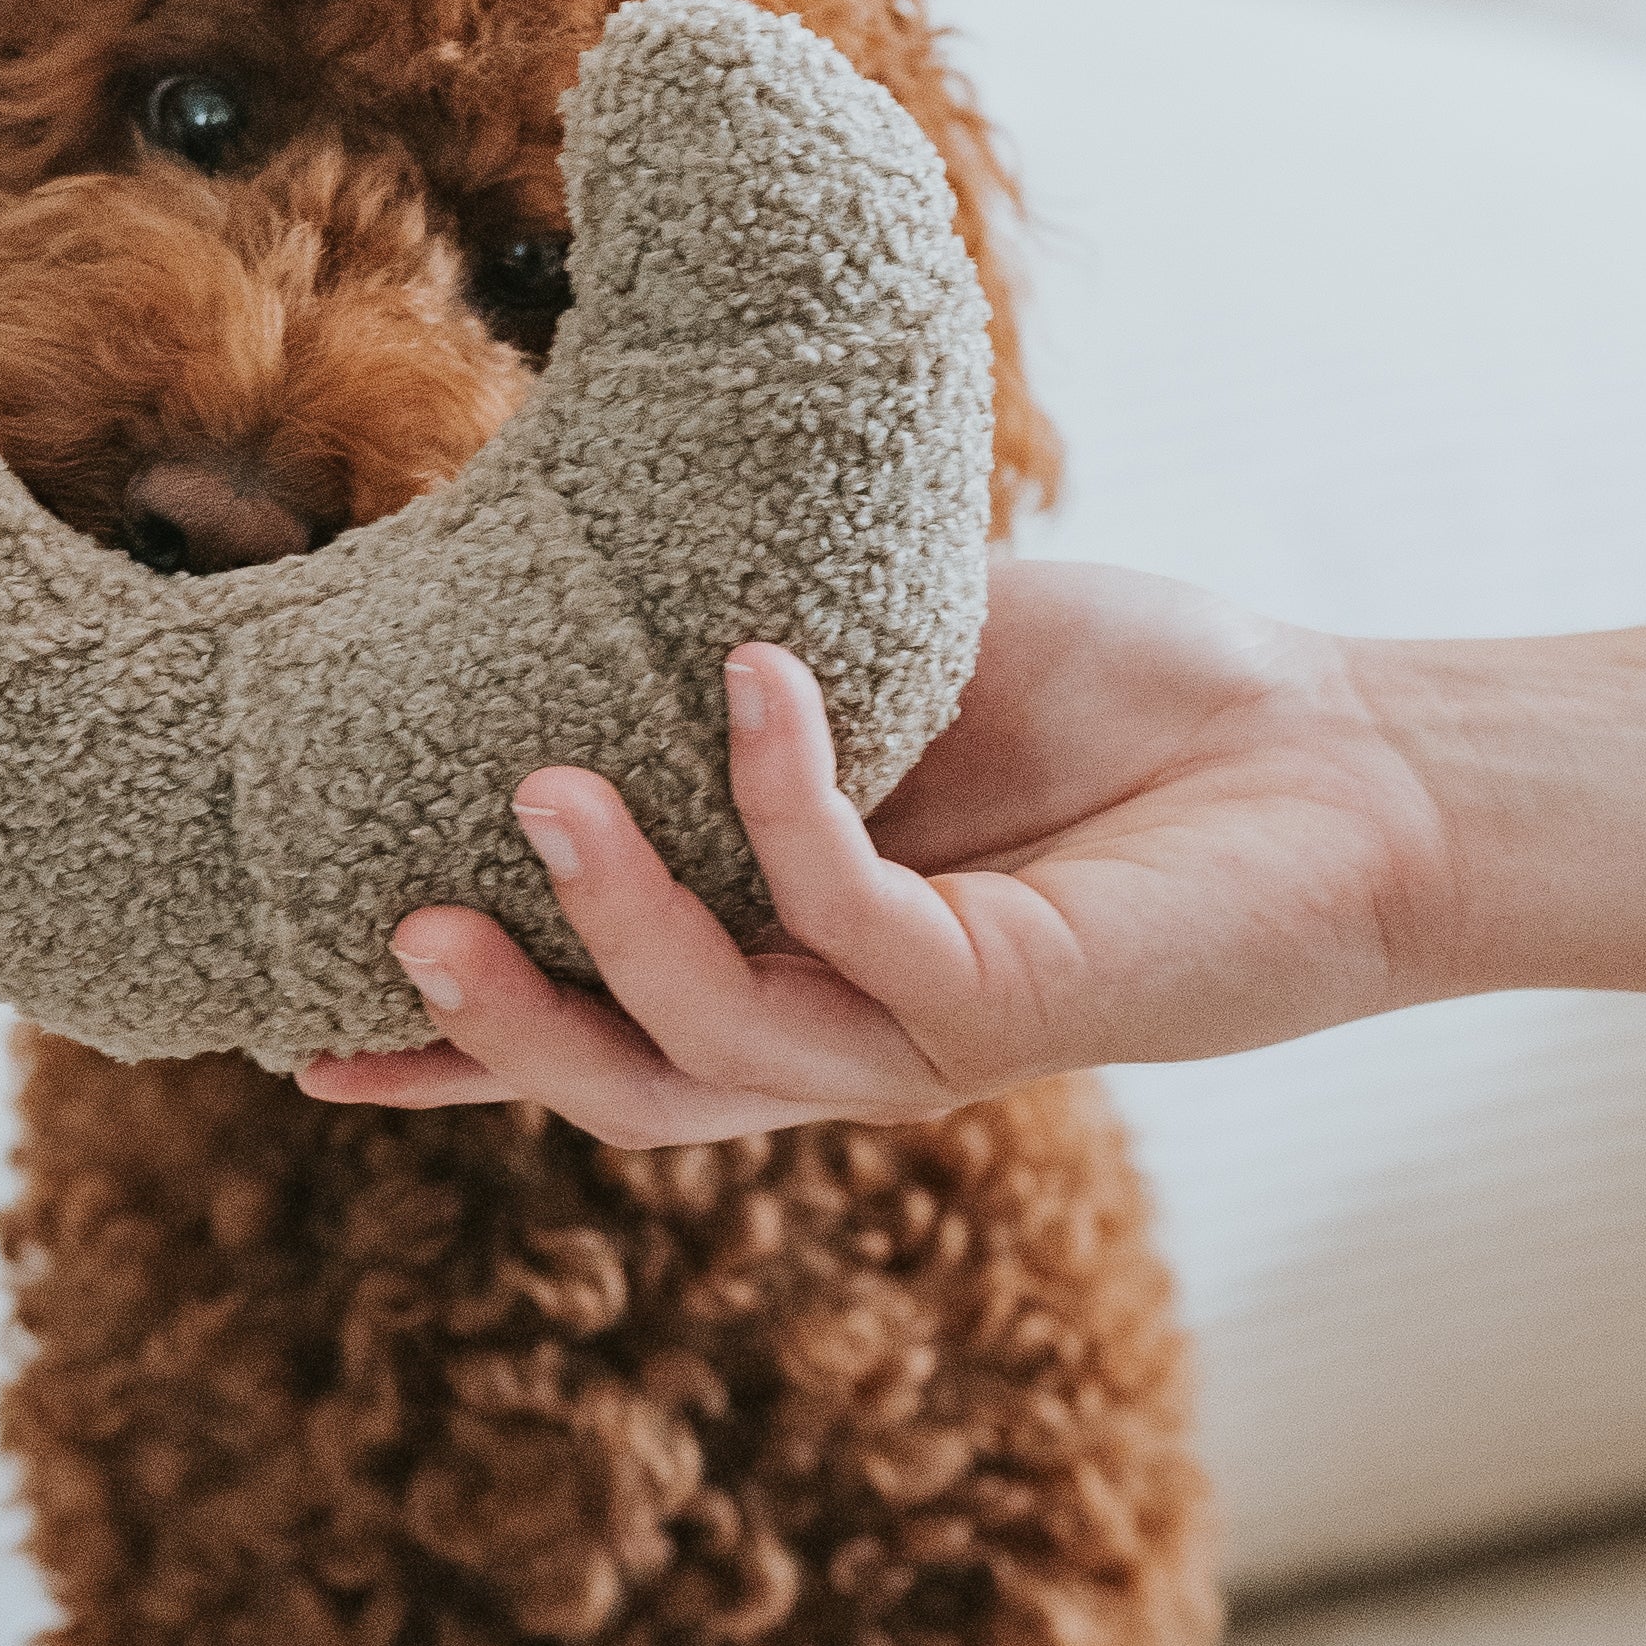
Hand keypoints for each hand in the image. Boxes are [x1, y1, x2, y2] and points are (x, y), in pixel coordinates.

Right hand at [297, 557, 1458, 1144]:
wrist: (1348, 757)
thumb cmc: (1137, 704)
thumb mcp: (897, 663)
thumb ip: (749, 662)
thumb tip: (603, 560)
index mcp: (796, 965)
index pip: (597, 1027)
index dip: (450, 1051)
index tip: (297, 1038)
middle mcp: (845, 1026)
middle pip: (628, 1086)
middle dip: (498, 1031)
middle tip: (390, 934)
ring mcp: (922, 1028)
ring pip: (713, 1038)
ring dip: (611, 922)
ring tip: (540, 795)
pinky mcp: (1007, 998)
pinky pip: (850, 913)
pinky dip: (785, 795)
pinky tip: (761, 676)